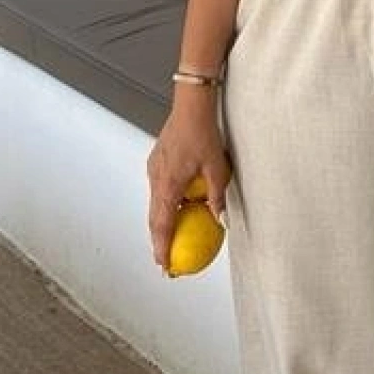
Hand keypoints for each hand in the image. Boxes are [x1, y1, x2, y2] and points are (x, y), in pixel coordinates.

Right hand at [147, 108, 231, 271]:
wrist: (190, 106)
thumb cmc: (204, 134)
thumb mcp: (216, 168)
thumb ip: (216, 196)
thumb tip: (219, 219)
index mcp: (168, 185)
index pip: (162, 226)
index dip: (161, 249)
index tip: (165, 266)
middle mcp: (156, 179)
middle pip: (154, 219)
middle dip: (159, 242)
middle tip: (166, 260)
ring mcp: (154, 169)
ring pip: (155, 203)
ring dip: (162, 222)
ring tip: (171, 238)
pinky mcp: (157, 161)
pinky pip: (159, 189)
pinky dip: (166, 203)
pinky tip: (179, 206)